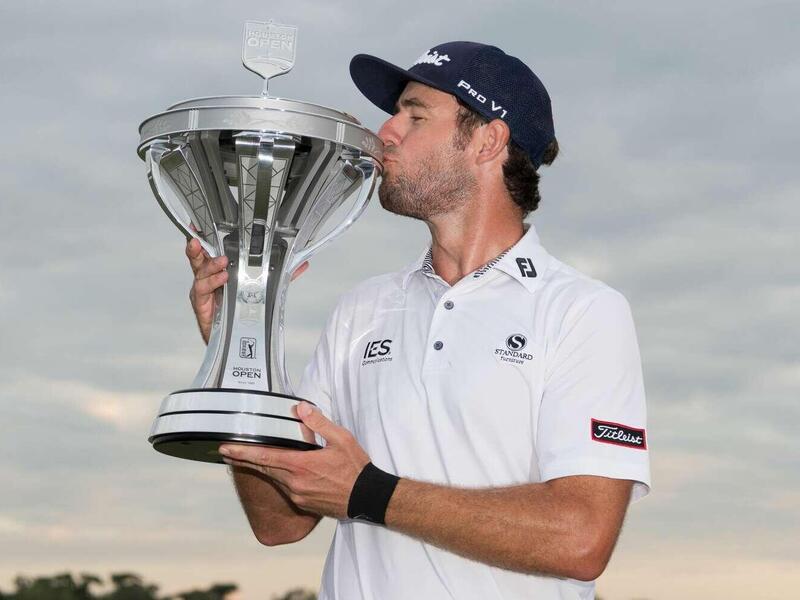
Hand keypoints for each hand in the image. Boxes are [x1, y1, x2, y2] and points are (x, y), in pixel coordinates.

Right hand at [186, 238, 308, 343]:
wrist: (231, 334)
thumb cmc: (239, 307)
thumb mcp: (261, 288)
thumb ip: (279, 276)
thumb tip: (300, 266)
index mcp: (219, 269)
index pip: (211, 250)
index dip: (203, 238)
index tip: (198, 227)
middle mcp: (208, 276)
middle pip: (198, 258)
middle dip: (196, 248)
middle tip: (198, 241)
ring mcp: (203, 289)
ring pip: (200, 273)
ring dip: (211, 266)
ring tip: (223, 263)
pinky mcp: (201, 303)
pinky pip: (203, 290)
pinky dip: (212, 282)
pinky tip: (222, 278)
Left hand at [218, 402, 369, 518]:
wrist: (367, 498)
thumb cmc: (356, 468)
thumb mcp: (341, 439)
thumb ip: (318, 423)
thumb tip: (301, 408)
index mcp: (301, 465)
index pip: (264, 457)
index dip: (242, 453)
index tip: (225, 449)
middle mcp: (295, 483)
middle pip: (263, 469)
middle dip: (244, 460)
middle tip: (227, 452)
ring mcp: (298, 496)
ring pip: (275, 479)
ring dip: (263, 468)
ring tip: (251, 459)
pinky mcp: (304, 504)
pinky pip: (286, 489)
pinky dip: (281, 478)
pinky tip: (283, 472)